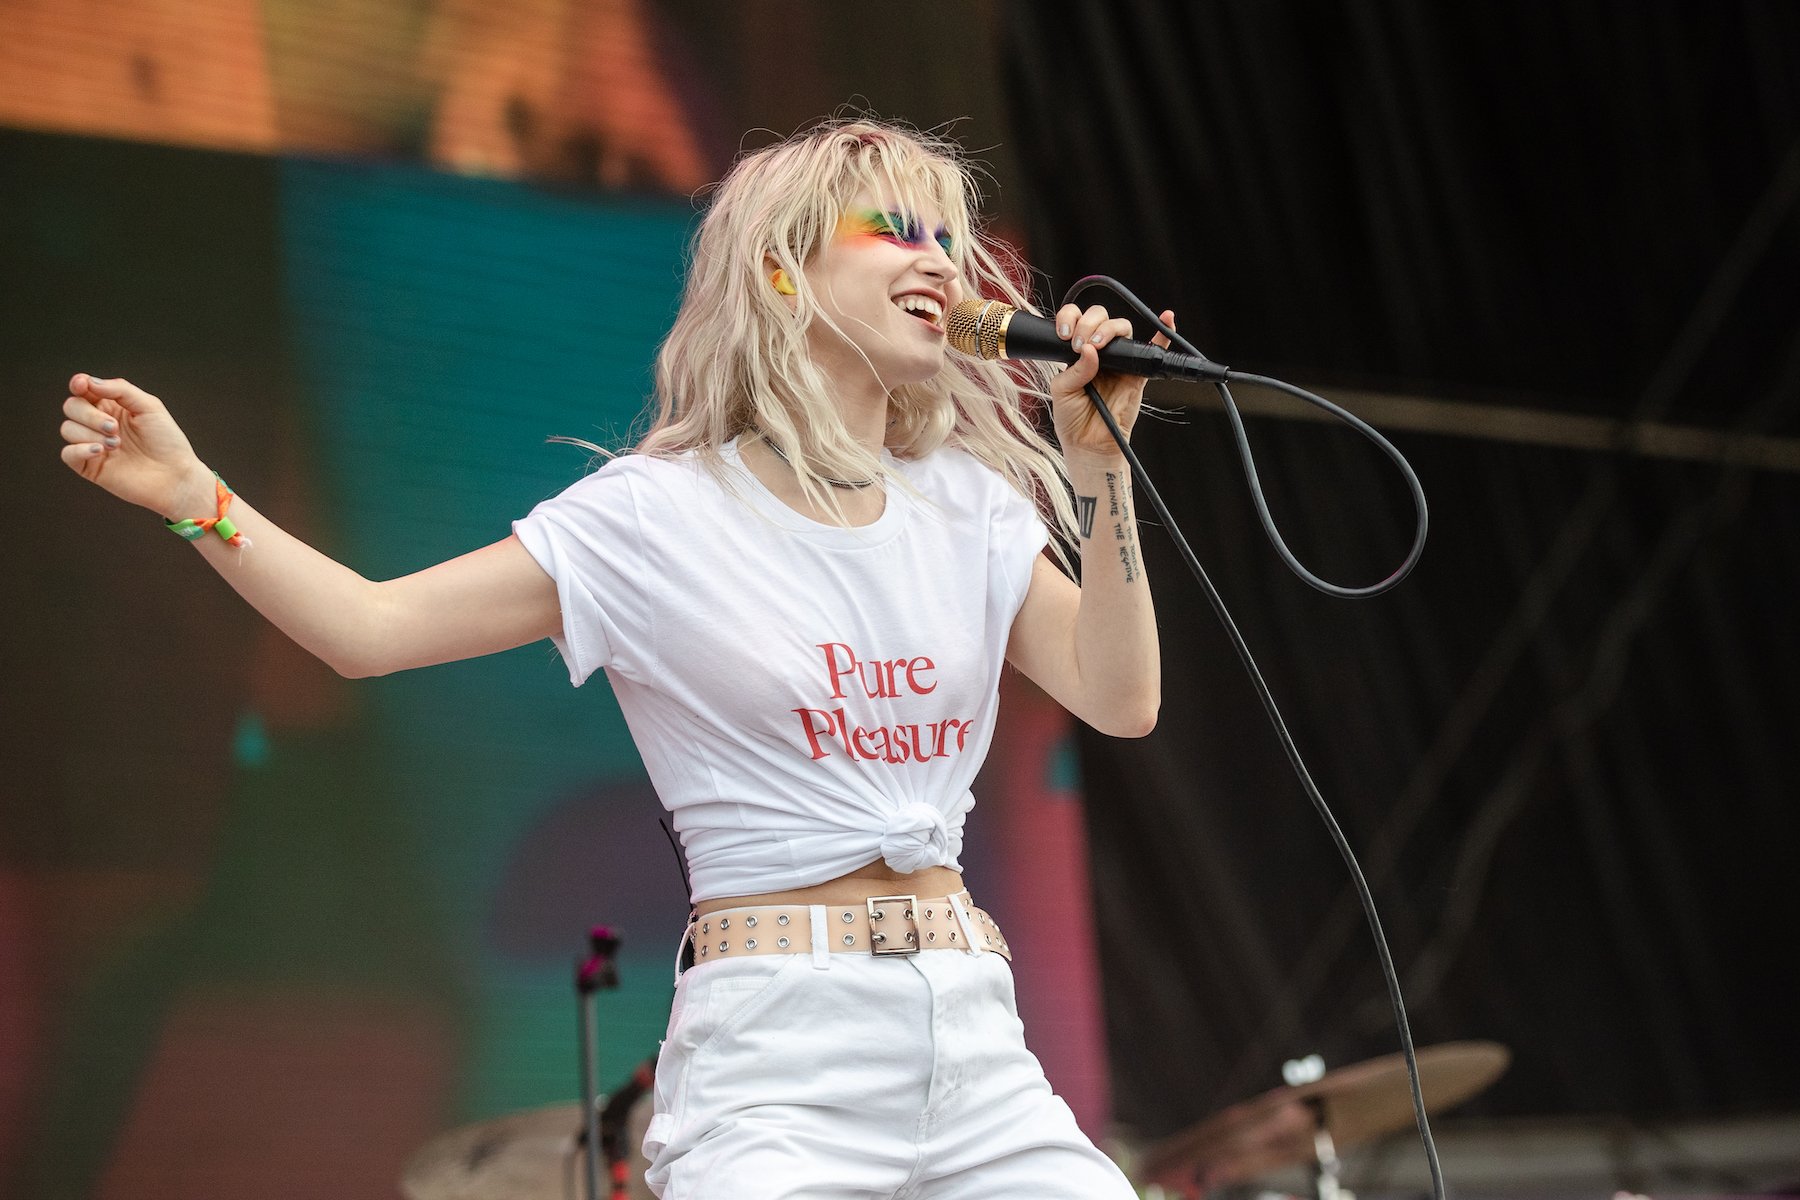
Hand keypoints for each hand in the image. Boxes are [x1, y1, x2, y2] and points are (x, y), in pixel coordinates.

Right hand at [59, 374, 211, 516]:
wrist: (175, 476)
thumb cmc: (167, 441)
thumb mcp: (149, 406)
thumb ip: (120, 390)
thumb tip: (89, 382)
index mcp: (112, 406)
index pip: (84, 390)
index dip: (78, 384)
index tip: (82, 385)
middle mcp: (99, 424)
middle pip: (72, 407)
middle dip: (90, 415)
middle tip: (114, 427)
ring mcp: (92, 445)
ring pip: (68, 429)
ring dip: (91, 434)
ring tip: (117, 444)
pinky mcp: (90, 466)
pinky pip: (67, 453)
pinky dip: (79, 449)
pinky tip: (100, 451)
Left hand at [1045, 304, 1175, 464]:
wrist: (1089, 445)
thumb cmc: (1072, 419)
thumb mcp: (1062, 391)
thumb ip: (1074, 369)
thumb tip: (1089, 349)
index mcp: (1077, 353)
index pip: (1076, 321)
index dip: (1070, 319)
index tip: (1064, 335)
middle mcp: (1100, 353)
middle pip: (1102, 319)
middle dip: (1090, 324)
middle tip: (1081, 344)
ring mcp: (1120, 362)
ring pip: (1123, 330)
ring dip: (1110, 329)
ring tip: (1098, 345)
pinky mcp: (1137, 374)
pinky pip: (1153, 351)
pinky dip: (1163, 335)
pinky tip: (1167, 319)